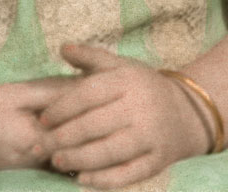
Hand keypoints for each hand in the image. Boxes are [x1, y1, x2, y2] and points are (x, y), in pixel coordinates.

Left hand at [39, 44, 208, 189]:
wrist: (187, 112)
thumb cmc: (143, 87)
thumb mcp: (121, 66)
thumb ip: (91, 58)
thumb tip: (63, 47)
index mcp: (127, 81)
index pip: (89, 94)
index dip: (63, 107)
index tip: (43, 118)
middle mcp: (140, 108)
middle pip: (96, 125)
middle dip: (63, 137)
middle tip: (39, 146)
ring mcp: (150, 136)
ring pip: (110, 151)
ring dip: (79, 159)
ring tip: (56, 162)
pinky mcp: (158, 161)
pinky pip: (129, 174)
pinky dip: (105, 180)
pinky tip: (83, 180)